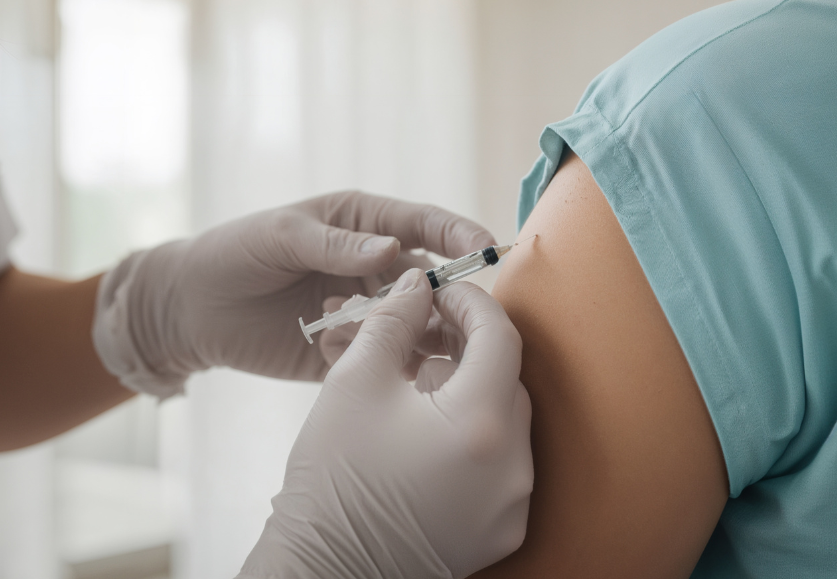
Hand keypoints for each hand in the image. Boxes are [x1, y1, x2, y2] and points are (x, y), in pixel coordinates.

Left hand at [92, 191, 494, 396]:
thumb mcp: (279, 237)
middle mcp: (374, 267)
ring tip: (395, 345)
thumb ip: (334, 243)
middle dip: (445, 296)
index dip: (458, 234)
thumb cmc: (232, 254)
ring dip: (414, 334)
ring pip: (414, 323)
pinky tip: (346, 360)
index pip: (424, 225)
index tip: (487, 248)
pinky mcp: (352, 353)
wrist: (191, 310)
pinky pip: (384, 358)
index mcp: (363, 225)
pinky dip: (379, 362)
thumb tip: (392, 248)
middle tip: (455, 315)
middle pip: (431, 280)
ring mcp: (366, 311)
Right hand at [239, 271, 532, 578]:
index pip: (500, 335)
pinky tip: (425, 432)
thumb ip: (393, 321)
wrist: (323, 570)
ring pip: (503, 421)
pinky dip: (471, 438)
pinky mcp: (501, 530)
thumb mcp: (355, 382)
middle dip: (465, 347)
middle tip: (420, 334)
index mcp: (481, 424)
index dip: (469, 303)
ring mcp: (512, 503)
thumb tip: (416, 286)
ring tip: (413, 385)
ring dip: (467, 392)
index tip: (439, 292)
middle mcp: (513, 466)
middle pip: (505, 378)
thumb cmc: (333, 479)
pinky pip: (499, 464)